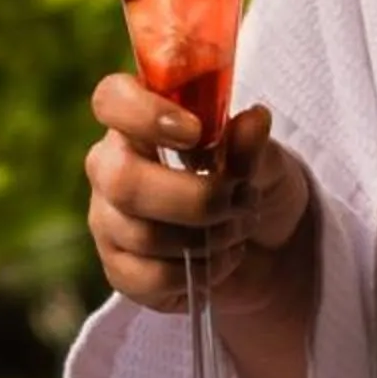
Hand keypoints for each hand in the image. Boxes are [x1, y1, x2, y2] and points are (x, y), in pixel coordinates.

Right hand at [84, 78, 311, 319]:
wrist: (267, 249)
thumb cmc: (253, 185)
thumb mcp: (266, 159)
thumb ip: (252, 142)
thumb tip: (253, 120)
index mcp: (140, 123)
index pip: (111, 100)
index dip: (143, 112)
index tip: (195, 132)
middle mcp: (112, 167)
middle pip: (122, 180)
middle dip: (196, 198)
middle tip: (239, 199)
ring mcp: (109, 221)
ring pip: (142, 235)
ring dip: (209, 236)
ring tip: (241, 228)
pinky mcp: (121, 270)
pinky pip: (149, 277)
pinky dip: (200, 272)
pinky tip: (222, 260)